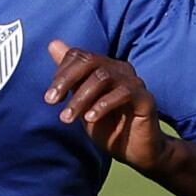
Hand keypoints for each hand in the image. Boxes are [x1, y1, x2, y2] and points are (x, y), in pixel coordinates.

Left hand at [43, 40, 180, 172]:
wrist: (136, 152)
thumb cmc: (109, 127)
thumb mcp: (82, 102)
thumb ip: (70, 77)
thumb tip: (53, 43)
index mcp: (105, 68)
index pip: (80, 56)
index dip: (61, 72)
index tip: (50, 97)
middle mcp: (120, 70)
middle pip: (90, 61)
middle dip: (66, 80)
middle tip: (51, 101)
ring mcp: (134, 83)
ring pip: (103, 77)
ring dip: (80, 98)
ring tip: (67, 118)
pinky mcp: (145, 98)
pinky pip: (124, 93)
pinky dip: (103, 105)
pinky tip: (90, 119)